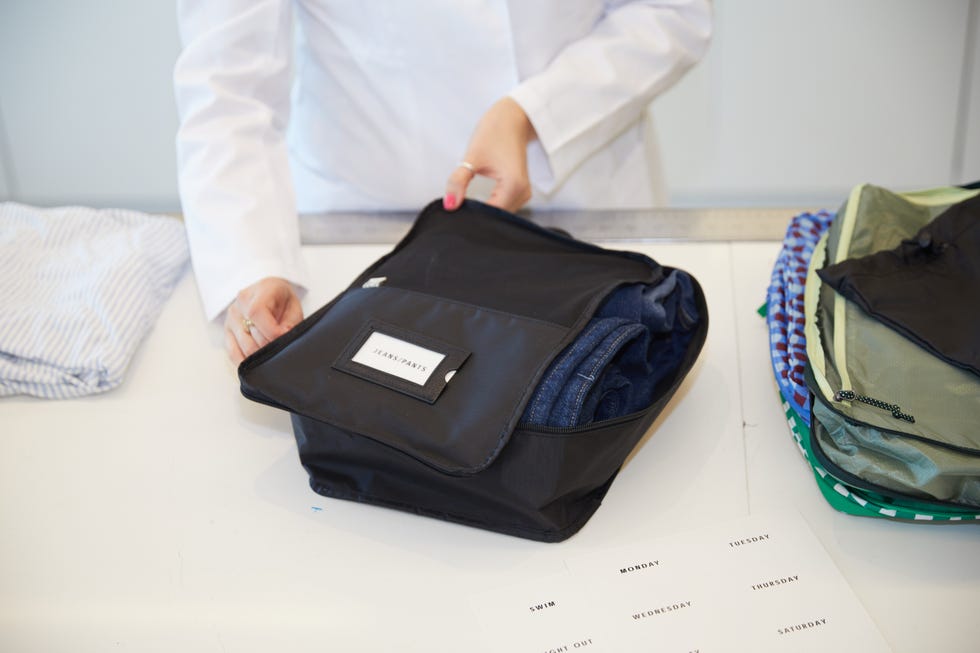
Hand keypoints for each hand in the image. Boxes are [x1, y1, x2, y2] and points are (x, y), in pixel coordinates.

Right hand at [224, 277, 302, 364]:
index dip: (271, 331)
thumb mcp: (293, 308)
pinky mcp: (227, 332)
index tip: (283, 338)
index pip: (256, 312)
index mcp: (259, 292)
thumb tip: (283, 339)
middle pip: (250, 335)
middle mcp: (240, 304)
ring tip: (272, 354)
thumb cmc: (283, 301)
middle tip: (280, 348)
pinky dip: (246, 362)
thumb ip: (291, 324)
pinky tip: (258, 364)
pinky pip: (233, 353)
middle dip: (269, 346)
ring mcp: (231, 319)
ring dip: (260, 356)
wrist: (269, 293)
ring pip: (243, 347)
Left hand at [444, 97, 536, 212]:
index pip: (490, 215)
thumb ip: (458, 182)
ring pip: (500, 214)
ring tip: (467, 202)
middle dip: (477, 215)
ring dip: (484, 211)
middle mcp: (523, 193)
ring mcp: (524, 193)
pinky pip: (504, 207)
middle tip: (458, 207)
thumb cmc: (494, 133)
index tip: (456, 212)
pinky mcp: (520, 191)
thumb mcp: (471, 157)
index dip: (472, 216)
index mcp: (513, 186)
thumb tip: (449, 204)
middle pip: (496, 217)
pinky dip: (490, 205)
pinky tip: (478, 200)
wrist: (512, 119)